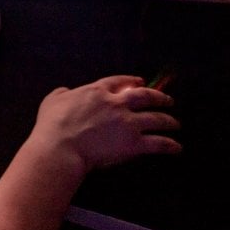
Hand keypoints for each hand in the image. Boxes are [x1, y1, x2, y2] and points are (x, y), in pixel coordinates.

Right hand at [28, 75, 181, 176]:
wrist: (60, 148)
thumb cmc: (52, 126)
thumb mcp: (52, 100)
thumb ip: (62, 94)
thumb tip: (66, 92)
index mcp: (97, 92)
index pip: (120, 82)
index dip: (132, 81)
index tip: (140, 82)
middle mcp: (117, 104)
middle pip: (145, 96)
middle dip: (159, 97)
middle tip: (167, 100)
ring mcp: (128, 124)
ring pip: (156, 119)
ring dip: (169, 121)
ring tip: (175, 123)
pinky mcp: (134, 144)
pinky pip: (158, 144)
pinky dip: (170, 145)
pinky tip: (176, 147)